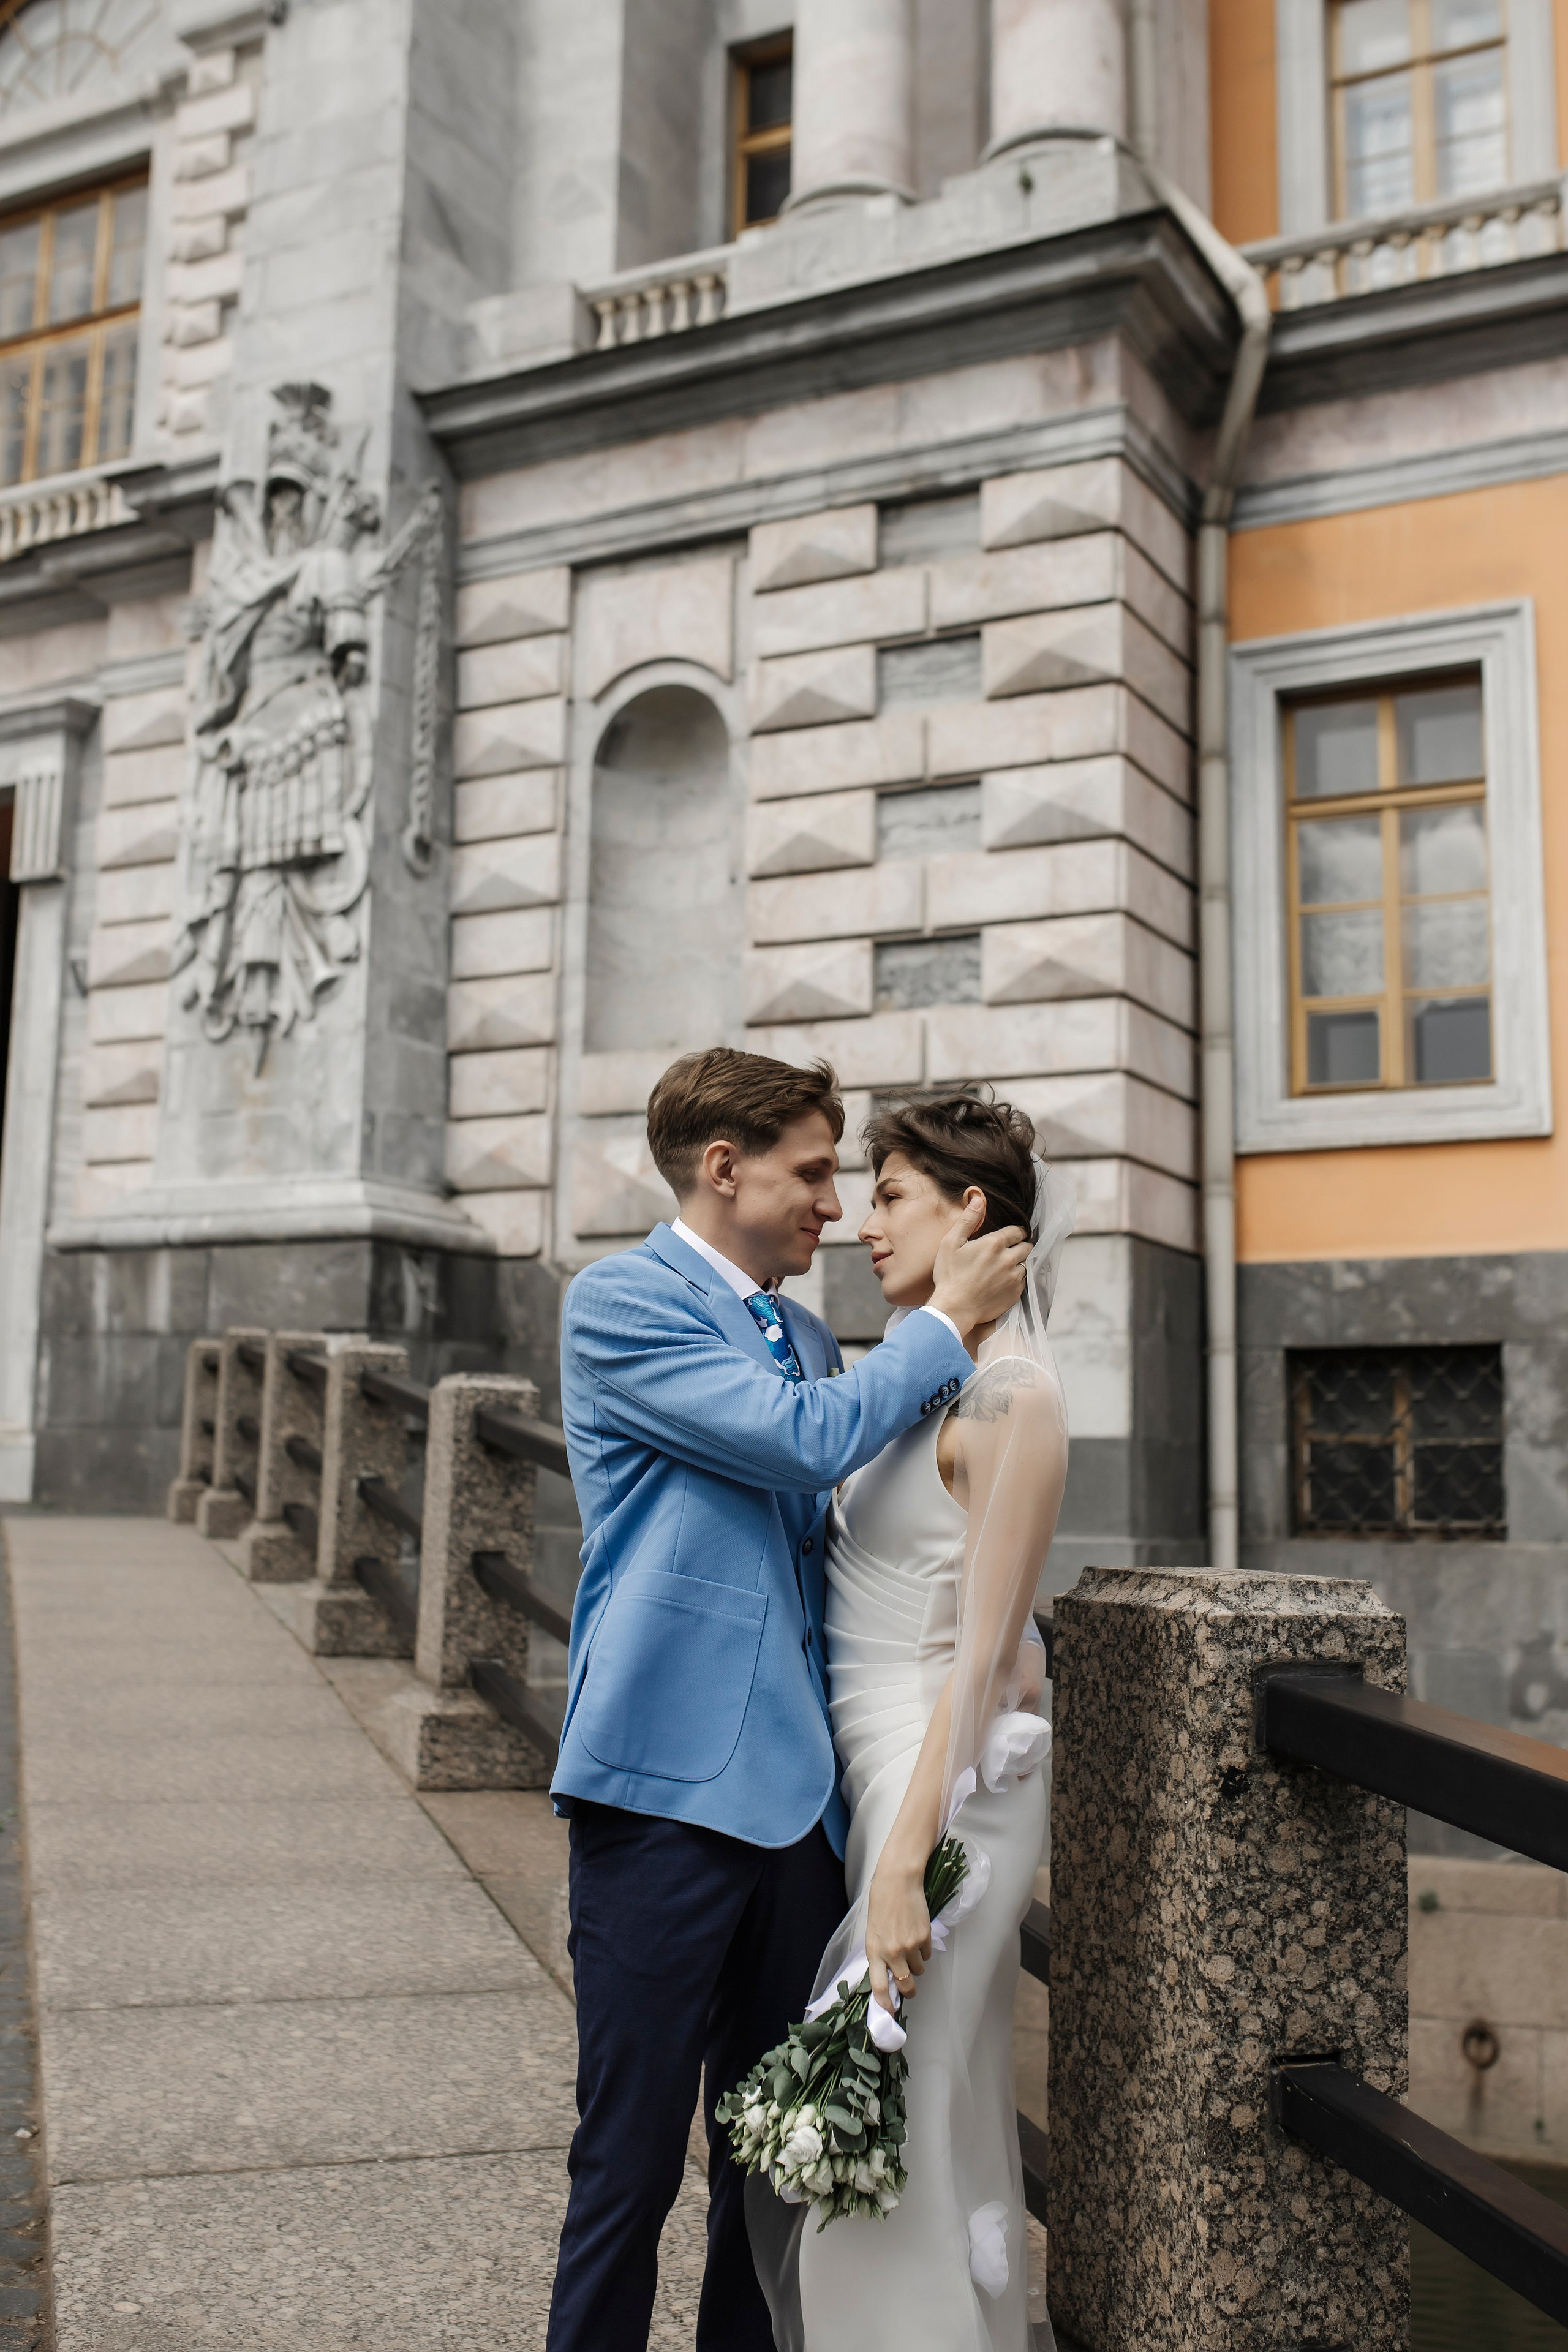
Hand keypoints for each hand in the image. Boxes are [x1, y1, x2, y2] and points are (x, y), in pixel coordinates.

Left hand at [866, 1854, 930, 2014]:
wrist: (898, 1881)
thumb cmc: (881, 1902)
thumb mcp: (873, 1931)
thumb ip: (880, 1952)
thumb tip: (888, 1972)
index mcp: (874, 1951)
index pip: (879, 1987)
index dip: (885, 2004)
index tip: (890, 2013)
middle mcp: (892, 1952)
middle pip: (905, 1986)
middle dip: (909, 1991)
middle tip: (909, 1988)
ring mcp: (910, 1946)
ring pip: (919, 1970)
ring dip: (916, 1966)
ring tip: (910, 1948)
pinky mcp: (925, 1938)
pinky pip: (928, 1955)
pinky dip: (924, 1951)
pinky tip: (917, 1935)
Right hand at [928, 1201, 1029, 1337]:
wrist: (954, 1308)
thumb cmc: (950, 1275)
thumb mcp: (951, 1243)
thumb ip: (967, 1219)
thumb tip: (978, 1199)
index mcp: (995, 1244)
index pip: (1017, 1231)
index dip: (1014, 1232)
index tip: (1009, 1235)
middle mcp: (1009, 1259)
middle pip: (1027, 1246)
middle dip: (1020, 1245)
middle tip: (1008, 1250)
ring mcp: (1014, 1278)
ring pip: (1025, 1264)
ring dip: (1018, 1263)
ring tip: (1003, 1268)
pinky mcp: (1015, 1294)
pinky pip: (1022, 1282)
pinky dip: (1016, 1279)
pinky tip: (1002, 1282)